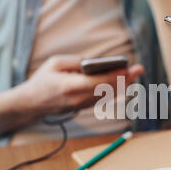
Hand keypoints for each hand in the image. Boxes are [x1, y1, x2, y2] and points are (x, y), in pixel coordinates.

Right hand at [15, 55, 144, 116]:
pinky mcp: (81, 108)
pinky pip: (101, 99)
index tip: (130, 68)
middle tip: (139, 69)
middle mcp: (78, 98)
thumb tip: (94, 62)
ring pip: (107, 96)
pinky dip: (112, 90)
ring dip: (121, 85)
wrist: (31, 103)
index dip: (118, 75)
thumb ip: (76, 61)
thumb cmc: (42, 80)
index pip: (101, 81)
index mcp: (70, 85)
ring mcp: (81, 106)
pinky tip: (121, 83)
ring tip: (133, 74)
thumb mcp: (55, 63)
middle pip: (108, 89)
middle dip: (125, 79)